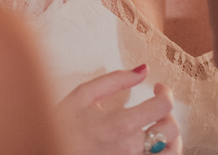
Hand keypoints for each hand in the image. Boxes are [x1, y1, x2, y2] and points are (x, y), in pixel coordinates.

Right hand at [57, 66, 181, 154]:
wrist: (45, 149)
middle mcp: (131, 148)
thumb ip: (115, 80)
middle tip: (158, 106)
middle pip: (172, 131)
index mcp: (121, 125)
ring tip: (159, 126)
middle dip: (169, 113)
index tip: (158, 87)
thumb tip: (142, 70)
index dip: (166, 92)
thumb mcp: (82, 96)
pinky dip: (160, 152)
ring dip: (171, 138)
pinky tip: (150, 143)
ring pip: (171, 154)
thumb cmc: (61, 126)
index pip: (163, 106)